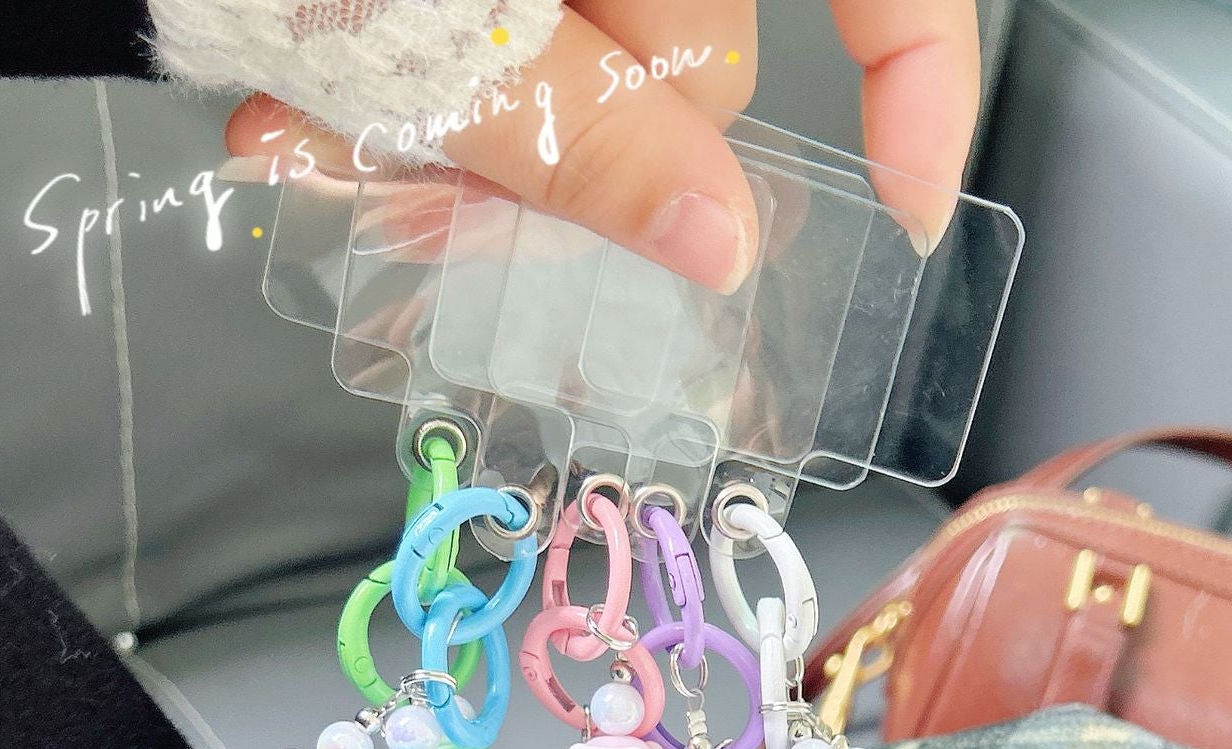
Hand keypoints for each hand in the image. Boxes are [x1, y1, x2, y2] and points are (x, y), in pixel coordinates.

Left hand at [224, 0, 981, 293]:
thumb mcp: (435, 16)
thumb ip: (581, 127)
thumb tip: (725, 243)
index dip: (921, 78)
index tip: (906, 208)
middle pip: (694, 50)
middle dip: (582, 154)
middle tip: (446, 205)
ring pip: (585, 57)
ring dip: (464, 139)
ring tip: (326, 139)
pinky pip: (506, 35)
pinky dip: (415, 86)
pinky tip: (310, 107)